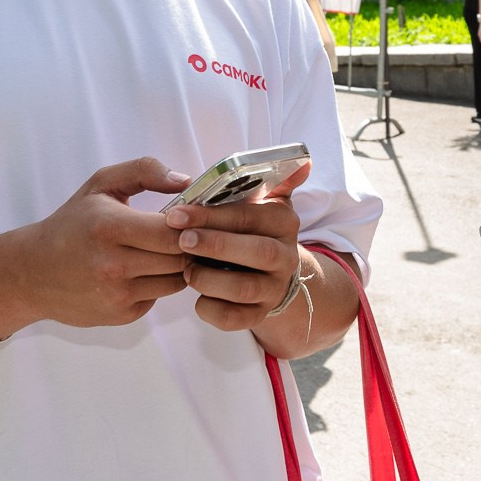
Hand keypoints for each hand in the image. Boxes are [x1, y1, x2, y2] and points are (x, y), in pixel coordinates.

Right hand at [0, 157, 190, 332]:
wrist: (33, 273)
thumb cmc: (72, 224)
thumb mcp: (101, 185)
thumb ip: (144, 171)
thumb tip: (187, 181)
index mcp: (109, 227)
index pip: (173, 231)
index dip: (188, 224)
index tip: (186, 217)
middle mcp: (114, 265)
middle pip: (180, 257)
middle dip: (189, 244)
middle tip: (186, 233)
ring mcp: (118, 294)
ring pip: (177, 280)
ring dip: (178, 265)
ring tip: (165, 250)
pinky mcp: (122, 315)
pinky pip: (160, 296)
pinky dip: (159, 282)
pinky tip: (144, 270)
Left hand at [166, 163, 310, 333]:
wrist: (271, 274)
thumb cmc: (252, 229)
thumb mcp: (266, 201)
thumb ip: (276, 178)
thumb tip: (303, 161)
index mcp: (283, 222)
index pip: (250, 217)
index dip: (212, 216)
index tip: (177, 213)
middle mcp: (285, 257)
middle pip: (256, 252)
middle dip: (214, 245)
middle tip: (181, 240)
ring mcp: (274, 289)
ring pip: (244, 289)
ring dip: (209, 278)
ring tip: (186, 268)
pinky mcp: (259, 315)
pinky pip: (235, 319)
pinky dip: (210, 309)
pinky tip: (196, 296)